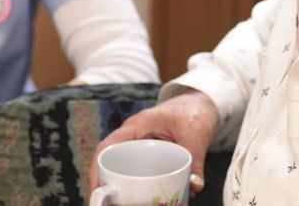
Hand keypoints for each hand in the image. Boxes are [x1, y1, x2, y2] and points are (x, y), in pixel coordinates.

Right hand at [88, 89, 218, 199]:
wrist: (202, 102)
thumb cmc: (194, 111)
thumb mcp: (196, 135)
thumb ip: (196, 161)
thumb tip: (194, 187)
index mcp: (138, 125)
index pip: (107, 146)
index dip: (96, 167)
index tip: (97, 189)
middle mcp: (133, 135)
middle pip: (110, 159)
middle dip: (105, 183)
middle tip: (107, 204)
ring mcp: (140, 144)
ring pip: (122, 166)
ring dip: (120, 186)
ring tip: (121, 205)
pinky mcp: (150, 154)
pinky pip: (136, 169)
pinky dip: (135, 184)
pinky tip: (142, 200)